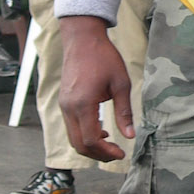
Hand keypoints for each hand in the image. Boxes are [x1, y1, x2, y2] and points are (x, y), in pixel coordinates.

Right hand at [58, 14, 133, 161]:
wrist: (82, 39)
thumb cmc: (104, 57)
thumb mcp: (121, 83)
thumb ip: (124, 112)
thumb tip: (130, 136)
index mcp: (83, 104)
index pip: (91, 140)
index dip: (106, 152)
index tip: (121, 153)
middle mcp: (69, 108)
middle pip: (79, 144)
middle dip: (98, 154)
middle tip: (116, 154)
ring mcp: (64, 105)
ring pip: (73, 138)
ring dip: (90, 146)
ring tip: (110, 145)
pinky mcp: (64, 102)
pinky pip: (71, 127)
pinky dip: (84, 135)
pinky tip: (101, 131)